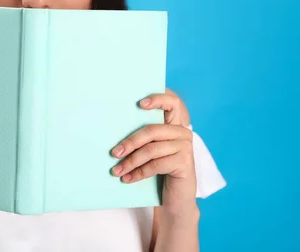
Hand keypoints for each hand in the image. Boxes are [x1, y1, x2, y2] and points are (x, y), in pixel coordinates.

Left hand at [110, 89, 196, 216]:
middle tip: (114, 153)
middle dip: (130, 142)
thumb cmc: (159, 171)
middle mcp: (183, 132)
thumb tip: (114, 128)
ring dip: (130, 161)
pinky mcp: (185, 163)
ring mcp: (186, 147)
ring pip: (151, 150)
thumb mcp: (151, 151)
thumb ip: (144, 137)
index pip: (172, 103)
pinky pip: (156, 165)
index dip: (158, 99)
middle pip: (152, 130)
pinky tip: (127, 178)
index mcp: (174, 124)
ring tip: (116, 170)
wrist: (176, 200)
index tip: (140, 103)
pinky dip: (138, 173)